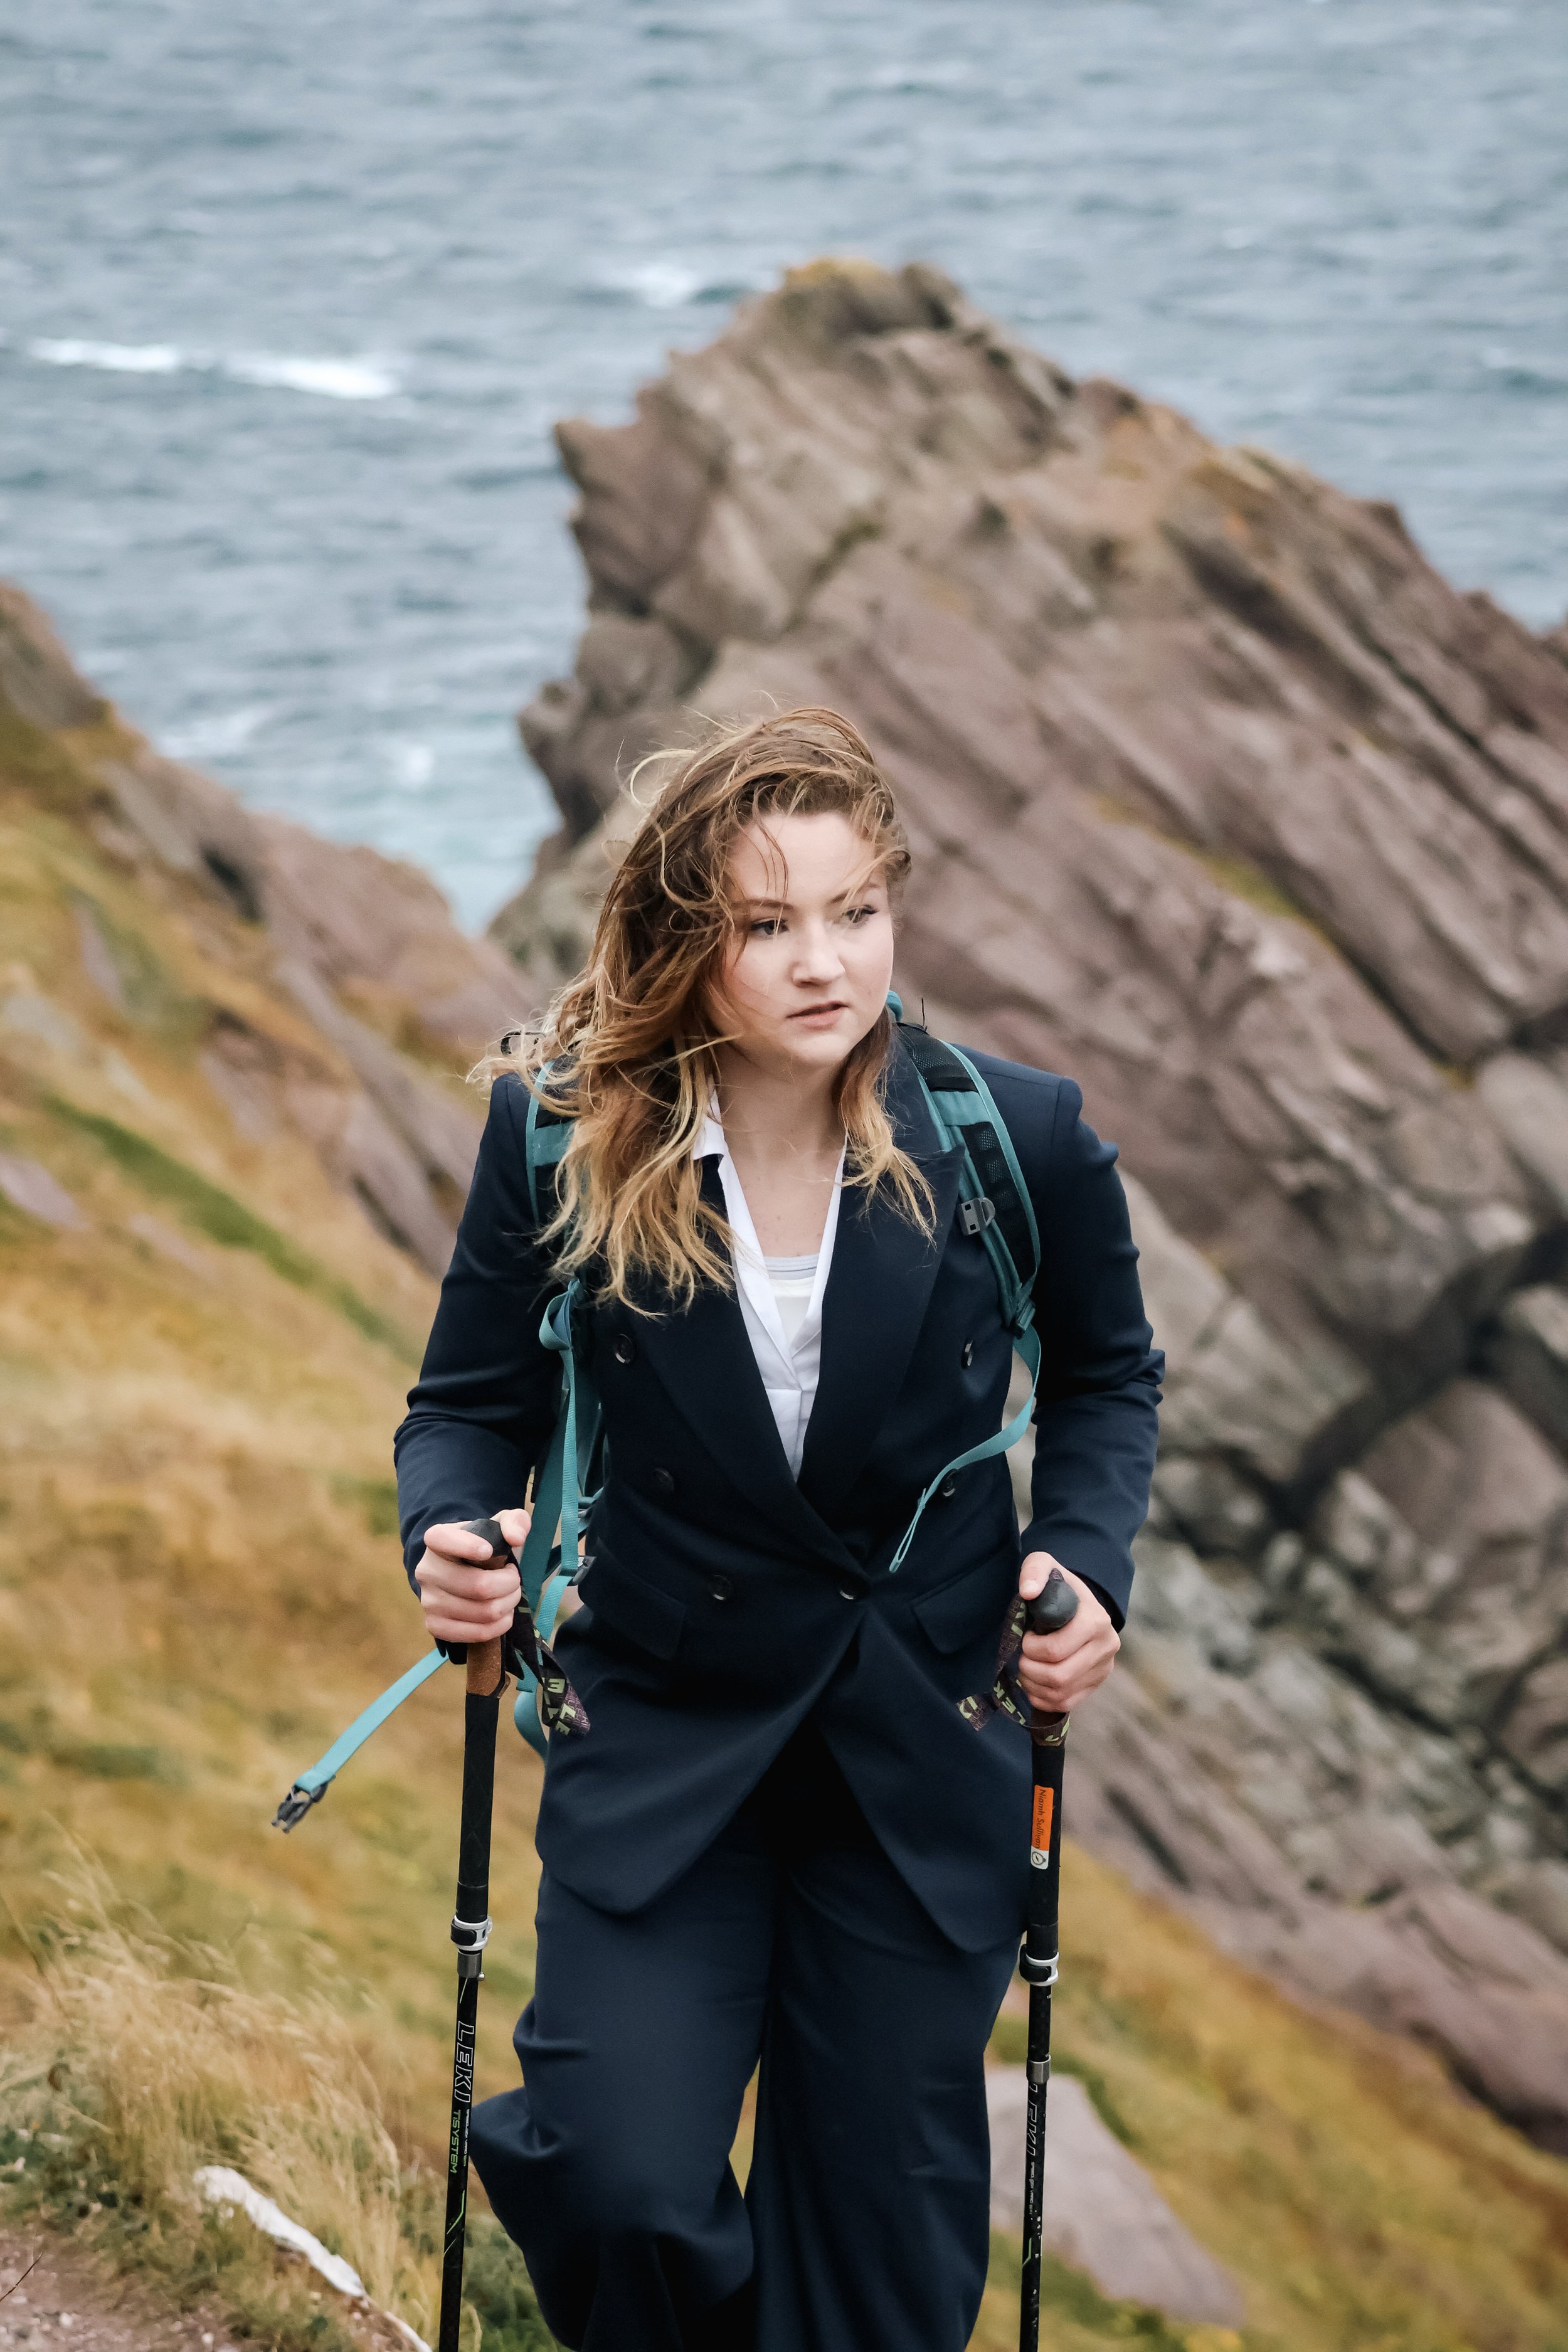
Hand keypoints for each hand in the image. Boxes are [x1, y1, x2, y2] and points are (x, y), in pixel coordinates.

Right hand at [415, 1509, 527, 1643]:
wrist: (463, 1571)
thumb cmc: (484, 1546)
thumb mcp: (499, 1526)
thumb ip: (514, 1521)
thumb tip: (516, 1538)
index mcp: (436, 1539)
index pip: (443, 1539)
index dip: (466, 1546)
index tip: (488, 1551)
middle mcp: (426, 1570)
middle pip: (479, 1586)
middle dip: (509, 1584)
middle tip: (514, 1578)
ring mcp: (428, 1601)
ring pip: (483, 1612)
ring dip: (508, 1604)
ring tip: (510, 1594)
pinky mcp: (435, 1625)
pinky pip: (476, 1633)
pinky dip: (499, 1626)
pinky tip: (502, 1614)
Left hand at [1016, 1553, 1118, 1713]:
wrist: (1079, 1604)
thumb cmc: (1058, 1587)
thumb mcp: (1045, 1566)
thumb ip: (1034, 1571)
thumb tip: (1028, 1592)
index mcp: (1096, 1620)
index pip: (1056, 1650)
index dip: (1031, 1648)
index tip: (1026, 1637)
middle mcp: (1106, 1647)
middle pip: (1059, 1676)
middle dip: (1030, 1669)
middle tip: (1022, 1656)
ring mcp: (1103, 1669)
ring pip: (1061, 1693)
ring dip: (1033, 1685)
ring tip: (1026, 1668)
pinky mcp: (1095, 1685)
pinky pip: (1065, 1704)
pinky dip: (1042, 1698)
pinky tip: (1035, 1682)